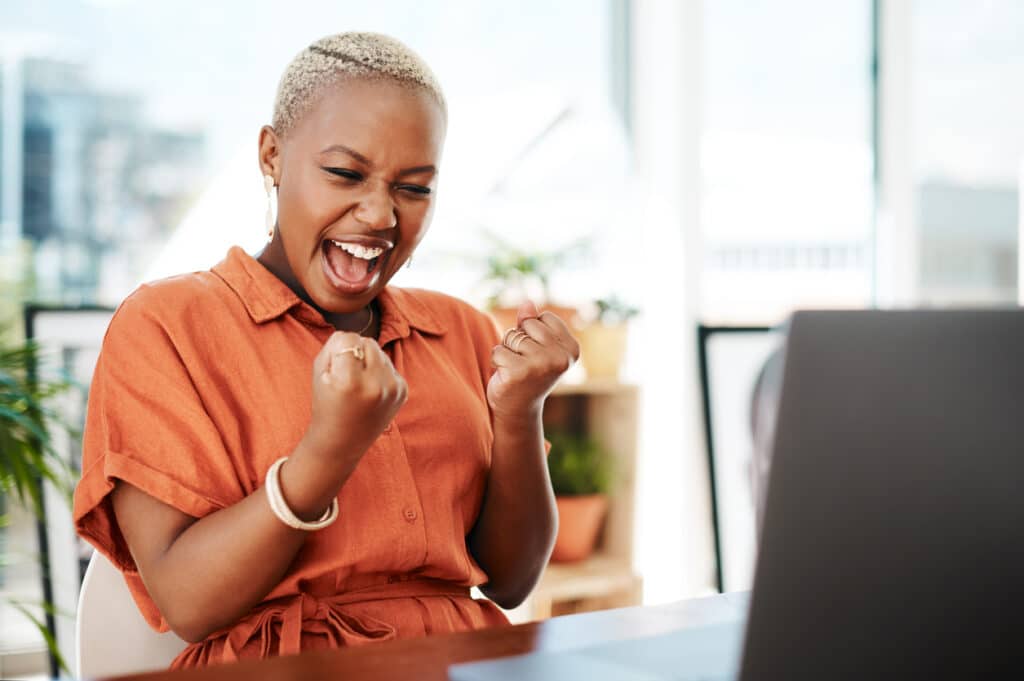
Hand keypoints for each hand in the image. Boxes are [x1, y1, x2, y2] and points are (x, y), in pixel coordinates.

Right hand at [305, 331, 407, 463]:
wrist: (342, 442)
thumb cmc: (326, 404)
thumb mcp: (319, 372)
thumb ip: (335, 345)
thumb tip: (355, 336)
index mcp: (351, 382)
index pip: (349, 338)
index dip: (338, 348)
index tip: (334, 367)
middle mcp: (376, 385)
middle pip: (368, 342)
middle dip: (356, 352)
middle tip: (346, 376)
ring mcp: (393, 389)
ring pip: (381, 352)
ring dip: (369, 362)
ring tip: (358, 386)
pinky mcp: (403, 392)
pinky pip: (390, 366)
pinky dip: (380, 373)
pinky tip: (370, 392)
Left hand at [488, 301, 579, 422]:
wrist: (518, 409)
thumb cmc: (528, 373)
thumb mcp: (536, 345)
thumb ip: (532, 323)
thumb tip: (527, 303)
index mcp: (571, 348)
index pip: (543, 317)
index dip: (533, 332)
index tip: (537, 354)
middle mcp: (560, 357)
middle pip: (527, 325)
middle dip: (518, 340)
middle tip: (524, 362)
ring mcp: (541, 365)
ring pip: (511, 337)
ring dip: (507, 351)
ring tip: (515, 368)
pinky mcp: (519, 373)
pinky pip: (498, 350)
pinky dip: (496, 361)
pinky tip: (506, 376)